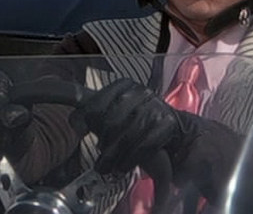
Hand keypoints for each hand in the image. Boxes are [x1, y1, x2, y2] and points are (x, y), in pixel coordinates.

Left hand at [70, 79, 200, 174]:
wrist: (177, 130)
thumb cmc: (140, 121)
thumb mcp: (118, 112)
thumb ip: (96, 114)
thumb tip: (75, 123)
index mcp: (125, 85)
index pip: (98, 102)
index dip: (86, 118)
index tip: (80, 130)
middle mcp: (141, 92)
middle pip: (112, 120)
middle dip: (103, 143)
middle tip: (99, 159)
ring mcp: (156, 107)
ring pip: (128, 135)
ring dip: (115, 156)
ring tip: (107, 167)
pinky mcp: (167, 123)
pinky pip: (144, 144)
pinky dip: (131, 158)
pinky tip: (123, 166)